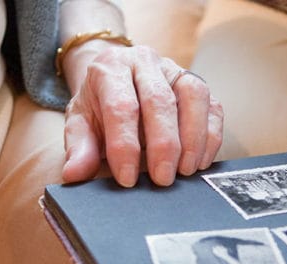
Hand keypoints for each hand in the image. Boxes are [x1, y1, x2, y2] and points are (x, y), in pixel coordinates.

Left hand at [61, 44, 223, 186]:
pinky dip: (211, 136)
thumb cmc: (99, 107)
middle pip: (159, 99)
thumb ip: (79, 148)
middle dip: (163, 144)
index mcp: (111, 68)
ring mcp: (175, 69)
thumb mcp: (81, 124)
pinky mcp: (197, 83)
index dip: (125, 144)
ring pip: (193, 95)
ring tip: (185, 171)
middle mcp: (145, 61)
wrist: (117, 83)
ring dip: (193, 138)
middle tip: (162, 179)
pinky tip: (200, 162)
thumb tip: (74, 173)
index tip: (127, 179)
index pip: (121, 105)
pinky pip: (213, 106)